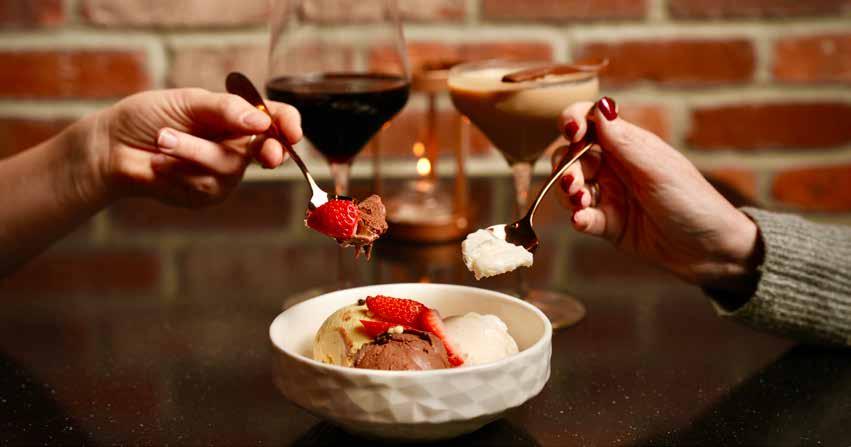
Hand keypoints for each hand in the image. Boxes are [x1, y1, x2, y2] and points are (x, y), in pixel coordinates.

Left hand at [84, 88, 300, 207]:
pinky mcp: (205, 196)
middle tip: (267, 154)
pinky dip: (180, 171)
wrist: (110, 147)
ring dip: (193, 152)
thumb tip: (261, 122)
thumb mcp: (189, 101)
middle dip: (266, 151)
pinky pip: (206, 186)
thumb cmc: (147, 117)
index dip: (289, 125)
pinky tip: (160, 164)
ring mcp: (223, 174)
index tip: (291, 132)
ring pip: (230, 168)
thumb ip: (226, 109)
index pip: (275, 120)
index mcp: (237, 118)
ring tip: (162, 141)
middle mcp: (236, 147)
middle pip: (264, 149)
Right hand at [553, 97, 761, 292]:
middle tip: (573, 182)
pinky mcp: (608, 226)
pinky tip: (582, 221)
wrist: (711, 250)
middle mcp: (615, 168)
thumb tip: (600, 106)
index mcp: (629, 146)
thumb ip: (624, 142)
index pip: (592, 123)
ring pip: (572, 187)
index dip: (574, 121)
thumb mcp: (658, 169)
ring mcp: (610, 197)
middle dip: (567, 166)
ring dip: (568, 193)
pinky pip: (583, 218)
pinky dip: (578, 218)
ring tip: (579, 202)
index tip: (570, 131)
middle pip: (574, 156)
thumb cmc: (693, 201)